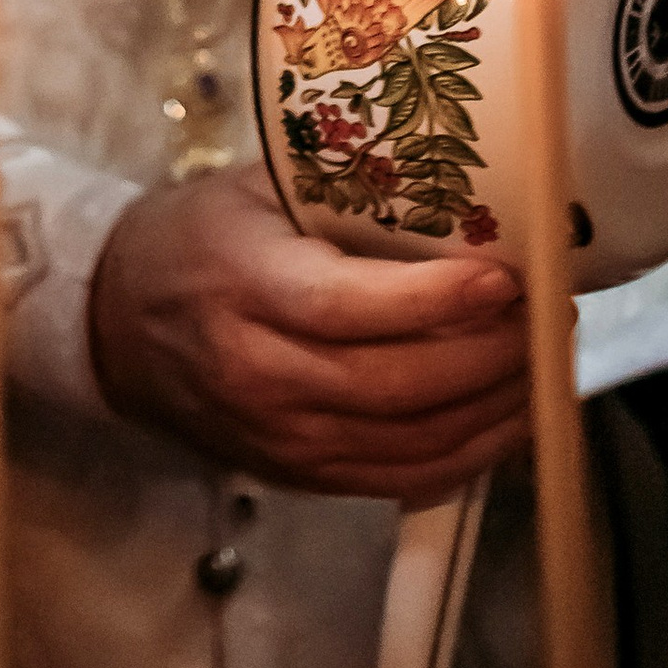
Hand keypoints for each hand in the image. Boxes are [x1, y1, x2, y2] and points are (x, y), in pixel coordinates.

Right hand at [88, 165, 526, 500]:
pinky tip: (511, 419)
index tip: (505, 279)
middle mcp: (258, 373)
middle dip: (493, 356)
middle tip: (553, 317)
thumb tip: (468, 188)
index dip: (433, 302)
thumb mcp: (254, 190)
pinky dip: (470, 455)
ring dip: (497, 408)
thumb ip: (347, 193)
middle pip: (394, 386)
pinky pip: (402, 480)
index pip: (345, 308)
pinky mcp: (298, 476)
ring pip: (411, 442)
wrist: (114, 325)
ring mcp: (279, 437)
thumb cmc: (197, 240)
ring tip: (549, 364)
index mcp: (242, 286)